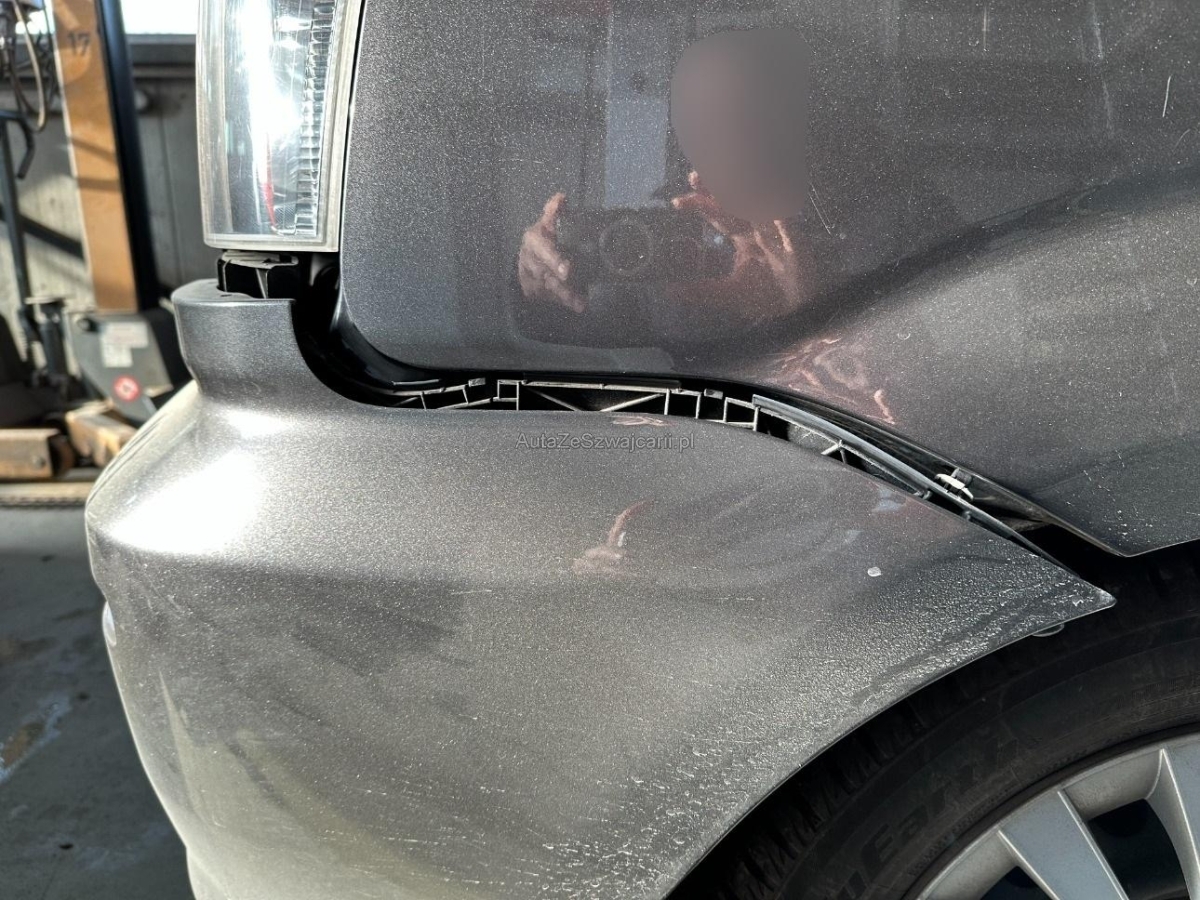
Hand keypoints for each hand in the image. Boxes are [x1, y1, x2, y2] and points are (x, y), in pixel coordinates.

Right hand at [518, 193, 585, 313]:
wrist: (525, 263)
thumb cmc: (542, 240)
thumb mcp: (546, 224)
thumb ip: (553, 212)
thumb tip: (560, 196)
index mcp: (533, 241)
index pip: (542, 250)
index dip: (553, 259)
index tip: (567, 270)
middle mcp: (530, 261)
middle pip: (545, 273)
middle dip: (559, 282)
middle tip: (573, 286)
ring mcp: (532, 278)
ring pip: (549, 288)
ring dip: (565, 295)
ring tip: (580, 303)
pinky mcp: (535, 292)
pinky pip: (551, 299)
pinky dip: (565, 303)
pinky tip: (578, 305)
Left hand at [669, 173, 808, 325]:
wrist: (797, 310)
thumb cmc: (765, 297)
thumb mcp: (728, 294)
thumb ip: (701, 292)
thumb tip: (669, 291)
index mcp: (742, 236)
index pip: (718, 215)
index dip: (700, 205)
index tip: (677, 201)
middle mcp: (759, 229)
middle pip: (736, 204)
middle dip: (716, 190)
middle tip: (695, 177)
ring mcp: (778, 235)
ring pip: (761, 209)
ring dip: (746, 196)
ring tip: (728, 182)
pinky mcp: (798, 248)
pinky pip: (790, 232)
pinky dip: (783, 223)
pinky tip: (775, 213)